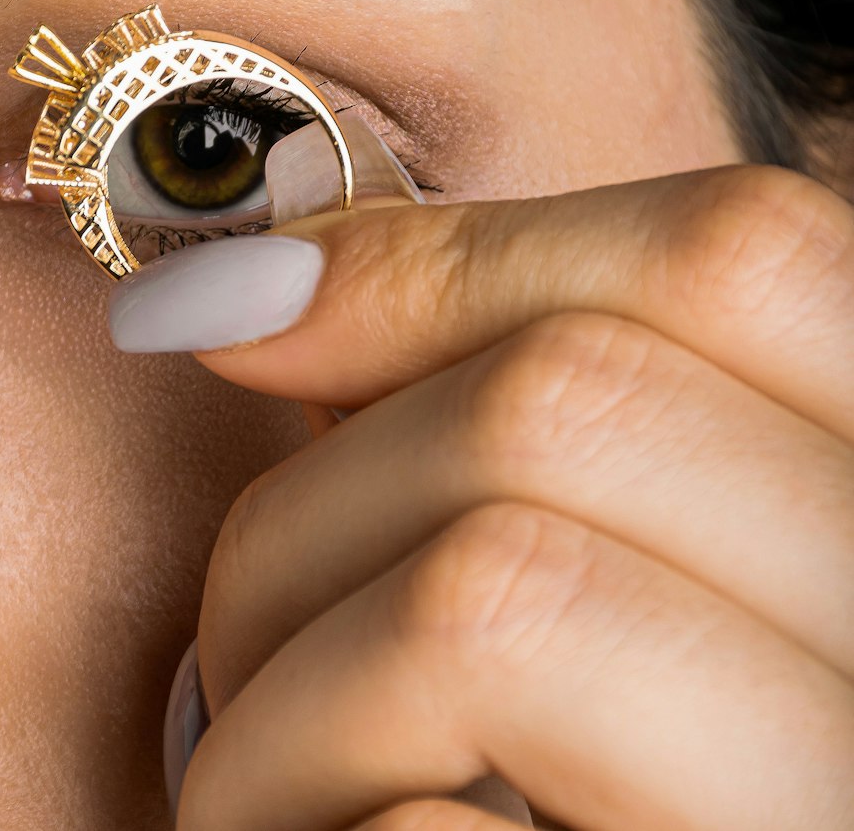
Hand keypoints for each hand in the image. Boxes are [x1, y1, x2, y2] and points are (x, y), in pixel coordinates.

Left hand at [129, 164, 853, 829]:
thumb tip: (261, 279)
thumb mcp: (621, 564)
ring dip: (281, 671)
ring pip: (495, 584)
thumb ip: (520, 416)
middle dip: (319, 491)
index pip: (741, 254)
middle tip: (241, 630)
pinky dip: (312, 821)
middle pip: (569, 397)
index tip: (234, 309)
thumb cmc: (613, 771)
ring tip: (258, 773)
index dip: (453, 255)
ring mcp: (833, 823)